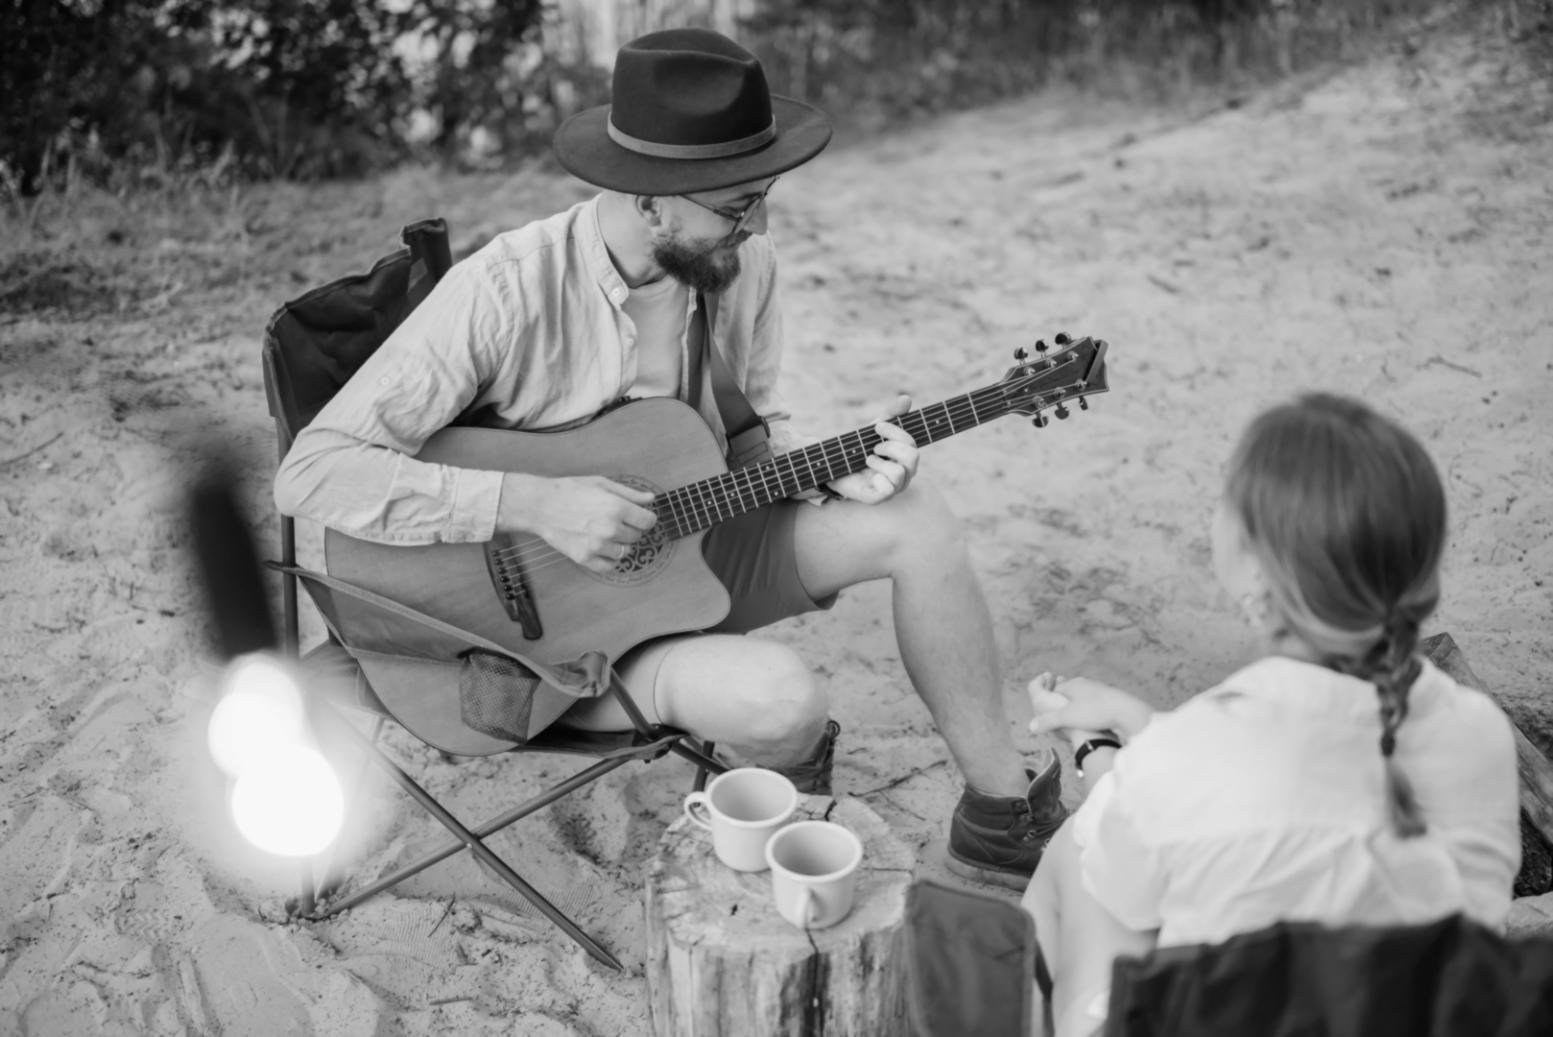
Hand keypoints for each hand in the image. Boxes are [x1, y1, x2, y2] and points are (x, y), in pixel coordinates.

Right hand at [498, 472, 656, 573]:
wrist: (541, 505)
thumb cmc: (571, 491)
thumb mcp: (602, 484)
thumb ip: (629, 493)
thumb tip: (651, 498)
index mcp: (617, 508)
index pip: (648, 521)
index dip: (644, 518)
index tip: (637, 516)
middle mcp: (610, 529)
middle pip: (637, 536)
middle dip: (630, 529)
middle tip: (614, 521)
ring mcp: (597, 546)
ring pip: (625, 552)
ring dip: (619, 544)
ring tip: (605, 533)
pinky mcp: (585, 558)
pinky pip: (610, 566)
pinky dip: (609, 559)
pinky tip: (601, 548)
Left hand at [824, 395, 918, 503]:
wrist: (832, 466)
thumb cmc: (858, 449)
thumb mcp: (873, 431)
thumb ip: (890, 415)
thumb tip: (907, 398)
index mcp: (906, 458)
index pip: (912, 444)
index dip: (895, 432)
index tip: (876, 427)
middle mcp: (905, 474)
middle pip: (912, 457)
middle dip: (890, 447)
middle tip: (874, 446)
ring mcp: (894, 488)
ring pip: (900, 473)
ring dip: (880, 461)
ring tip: (868, 459)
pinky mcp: (879, 498)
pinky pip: (888, 488)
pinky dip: (876, 476)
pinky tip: (867, 473)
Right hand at [1027, 674, 1153, 742]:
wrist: (1125, 710)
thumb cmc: (1094, 712)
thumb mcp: (1067, 718)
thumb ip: (1048, 721)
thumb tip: (1031, 727)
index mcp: (1072, 684)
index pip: (1055, 690)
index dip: (1051, 702)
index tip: (1051, 714)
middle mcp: (1084, 683)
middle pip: (1068, 694)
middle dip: (1064, 705)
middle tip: (1064, 720)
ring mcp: (1098, 688)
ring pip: (1082, 698)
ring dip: (1079, 708)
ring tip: (1079, 723)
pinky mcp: (1110, 696)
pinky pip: (1095, 703)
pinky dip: (1091, 711)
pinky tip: (1095, 722)